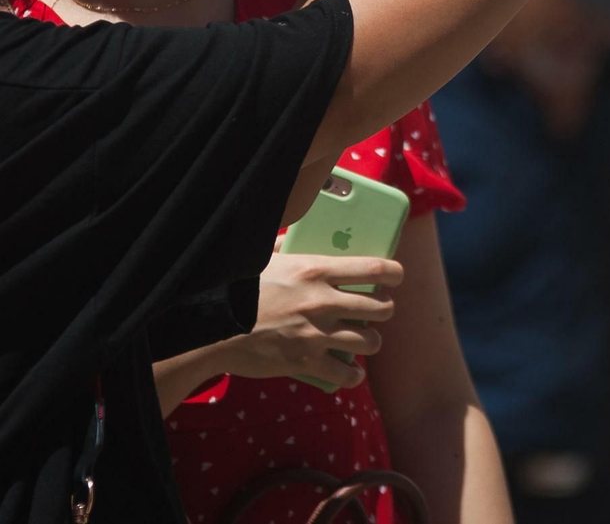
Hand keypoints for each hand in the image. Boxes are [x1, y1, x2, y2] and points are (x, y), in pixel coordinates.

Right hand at [210, 250, 402, 388]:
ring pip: (370, 342)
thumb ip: (284, 245)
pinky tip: (349, 371)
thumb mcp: (263, 258)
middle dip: (384, 309)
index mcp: (315, 270)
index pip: (373, 268)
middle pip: (380, 308)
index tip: (396, 276)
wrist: (213, 328)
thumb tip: (294, 235)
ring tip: (364, 340)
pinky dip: (352, 374)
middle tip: (378, 310)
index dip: (393, 273)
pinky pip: (347, 373)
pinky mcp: (307, 362)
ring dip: (370, 342)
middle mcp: (322, 301)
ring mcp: (316, 334)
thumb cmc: (237, 288)